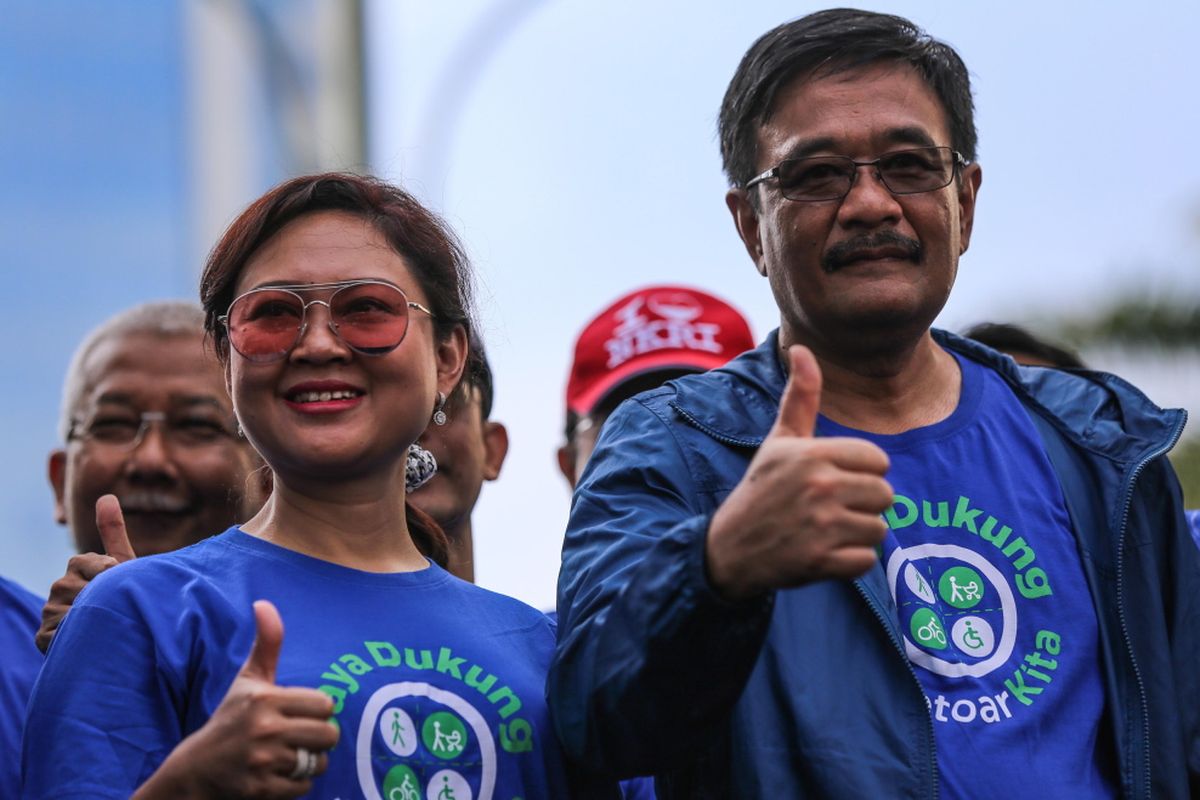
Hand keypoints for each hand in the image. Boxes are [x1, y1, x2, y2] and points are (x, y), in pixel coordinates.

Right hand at [36, 494, 135, 652]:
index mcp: (77, 568)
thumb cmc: (127, 595)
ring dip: (92, 618)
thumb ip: (114, 532)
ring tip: (108, 620)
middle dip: (100, 597)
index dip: (104, 571)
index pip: (82, 562)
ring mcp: (50, 611)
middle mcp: (59, 587)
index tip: (116, 577)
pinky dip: (76, 635)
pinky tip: (93, 636)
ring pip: (66, 611)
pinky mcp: (44, 636)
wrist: (127, 631)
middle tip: (116, 603)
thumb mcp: (124, 564)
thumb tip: (106, 497)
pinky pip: (57, 633)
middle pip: (73, 588)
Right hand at [137, 601, 339, 798]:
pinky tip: (277, 774)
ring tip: (290, 756)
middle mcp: (264, 729)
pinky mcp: (260, 790)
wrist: (196, 770)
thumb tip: (263, 603)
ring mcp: (261, 762)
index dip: (318, 711)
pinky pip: (303, 787)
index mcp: (265, 700)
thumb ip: (266, 644)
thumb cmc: (230, 719)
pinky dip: (296, 784)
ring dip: (310, 763)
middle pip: (328, 735)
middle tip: (302, 738)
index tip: (302, 713)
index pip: (325, 705)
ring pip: (318, 763)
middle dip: (320, 739)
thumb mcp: (248, 681)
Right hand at [705, 345, 893, 599]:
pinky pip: (866, 560)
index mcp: (812, 454)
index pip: (878, 460)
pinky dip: (850, 561)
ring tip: (826, 531)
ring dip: (858, 534)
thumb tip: (802, 348)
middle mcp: (819, 487)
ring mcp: (821, 526)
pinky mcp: (821, 562)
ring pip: (879, 529)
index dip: (861, 471)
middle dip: (863, 504)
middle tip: (830, 509)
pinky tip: (824, 553)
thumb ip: (800, 396)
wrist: (730, 548)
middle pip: (885, 495)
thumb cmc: (761, 489)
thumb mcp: (779, 441)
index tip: (832, 480)